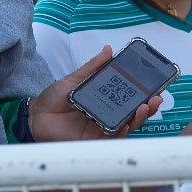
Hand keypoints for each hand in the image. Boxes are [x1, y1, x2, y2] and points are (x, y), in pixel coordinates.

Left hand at [29, 45, 161, 141]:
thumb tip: (108, 50)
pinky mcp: (95, 141)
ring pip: (128, 125)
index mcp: (104, 98)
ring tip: (146, 107)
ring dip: (139, 117)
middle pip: (134, 111)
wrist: (35, 117)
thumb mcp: (74, 79)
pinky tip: (127, 125)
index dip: (143, 91)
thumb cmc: (53, 98)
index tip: (155, 83)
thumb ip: (92, 67)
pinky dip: (122, 132)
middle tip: (156, 97)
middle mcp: (107, 113)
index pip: (129, 96)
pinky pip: (113, 138)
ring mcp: (102, 127)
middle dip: (149, 106)